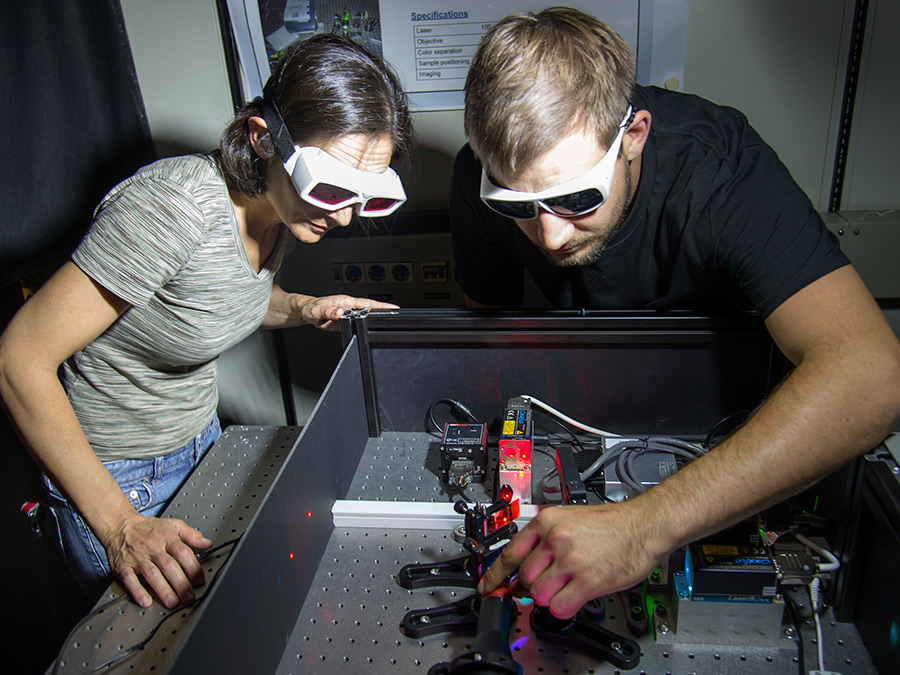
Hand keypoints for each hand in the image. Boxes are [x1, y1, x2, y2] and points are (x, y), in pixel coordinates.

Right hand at [103, 513, 213, 608]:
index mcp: (167, 538)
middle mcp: (153, 548)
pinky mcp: (123, 566)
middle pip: (169, 566)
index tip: (199, 580)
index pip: (183, 553)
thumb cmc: (148, 528)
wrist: (120, 525)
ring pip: (152, 574)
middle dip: (181, 583)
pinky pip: (130, 580)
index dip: (193, 567)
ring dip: (163, 590)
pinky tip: (146, 601)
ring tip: (173, 602)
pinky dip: (138, 591)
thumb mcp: (173, 525)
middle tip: (189, 597)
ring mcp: (138, 558)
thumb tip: (208, 544)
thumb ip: (191, 535)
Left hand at [299, 294, 398, 330]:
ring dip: (377, 319)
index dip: (381, 305)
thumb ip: (328, 312)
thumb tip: (340, 312)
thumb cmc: (312, 308)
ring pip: (366, 316)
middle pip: (370, 309)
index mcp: (346, 302)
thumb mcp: (318, 311)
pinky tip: (372, 329)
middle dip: (384, 311)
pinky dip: (366, 326)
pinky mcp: (347, 321)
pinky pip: (359, 323)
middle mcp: (349, 307)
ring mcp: (349, 314)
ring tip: (390, 323)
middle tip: (398, 316)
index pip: (367, 303)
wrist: (307, 312)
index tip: (394, 307)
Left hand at [478, 502, 661, 618]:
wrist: (643, 525)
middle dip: (530, 586)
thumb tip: (525, 565)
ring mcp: (570, 561)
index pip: (510, 552)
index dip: (495, 573)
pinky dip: (562, 607)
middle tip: (544, 585)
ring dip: (548, 597)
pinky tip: (573, 597)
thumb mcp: (570, 518)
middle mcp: (555, 540)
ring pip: (538, 594)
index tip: (488, 586)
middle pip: (524, 577)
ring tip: (564, 588)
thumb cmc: (612, 523)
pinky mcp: (587, 581)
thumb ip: (545, 538)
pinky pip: (559, 606)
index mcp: (547, 521)